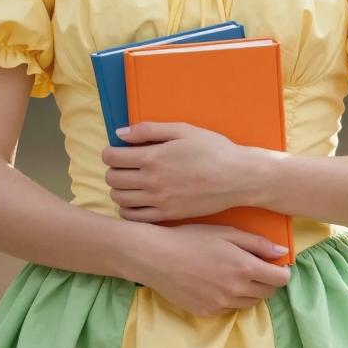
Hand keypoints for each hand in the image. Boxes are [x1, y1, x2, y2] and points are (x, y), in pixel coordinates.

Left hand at [101, 121, 249, 221]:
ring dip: (119, 189)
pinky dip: (127, 209)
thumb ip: (148, 130)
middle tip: (124, 165)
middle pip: (112, 179)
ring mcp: (159, 202)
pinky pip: (134, 218)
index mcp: (153, 157)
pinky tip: (136, 199)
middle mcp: (152, 182)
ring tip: (131, 181)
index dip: (109, 152)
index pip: (112, 157)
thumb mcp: (182, 130)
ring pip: (119, 199)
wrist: (237, 177)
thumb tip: (120, 133)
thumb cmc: (212, 149)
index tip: (118, 151)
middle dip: (113, 169)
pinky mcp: (167, 216)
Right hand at [126, 222, 291, 316]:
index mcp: (244, 267)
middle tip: (255, 266)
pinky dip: (231, 298)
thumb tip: (282, 252)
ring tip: (235, 274)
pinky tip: (217, 283)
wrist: (157, 257)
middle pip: (268, 293)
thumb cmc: (192, 238)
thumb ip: (257, 243)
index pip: (280, 279)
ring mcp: (222, 304)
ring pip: (250, 303)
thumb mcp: (226, 232)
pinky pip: (230, 309)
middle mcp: (236, 290)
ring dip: (250, 290)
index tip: (276, 265)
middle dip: (267, 280)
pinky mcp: (207, 312)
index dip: (282, 271)